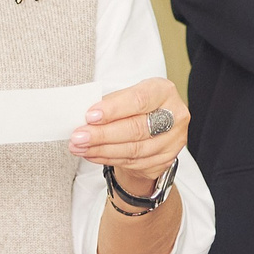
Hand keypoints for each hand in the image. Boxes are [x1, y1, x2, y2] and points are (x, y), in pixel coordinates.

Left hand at [71, 76, 187, 196]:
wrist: (151, 130)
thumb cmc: (135, 108)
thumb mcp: (125, 97)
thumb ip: (109, 104)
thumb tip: (83, 116)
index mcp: (163, 91)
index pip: (139, 100)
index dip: (113, 109)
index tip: (90, 116)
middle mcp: (175, 115)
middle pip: (136, 128)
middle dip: (103, 134)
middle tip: (79, 137)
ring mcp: (173, 140)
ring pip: (134, 149)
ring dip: (101, 150)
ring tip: (79, 147)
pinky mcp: (165, 159)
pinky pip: (132, 162)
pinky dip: (108, 159)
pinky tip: (91, 154)